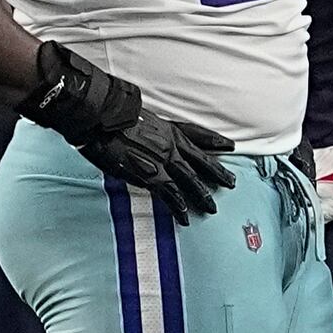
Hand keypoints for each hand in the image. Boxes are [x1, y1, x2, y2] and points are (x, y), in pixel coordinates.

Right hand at [17, 41, 233, 224]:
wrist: (101, 118)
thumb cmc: (114, 116)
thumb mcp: (142, 117)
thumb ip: (154, 130)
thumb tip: (156, 140)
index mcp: (170, 130)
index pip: (199, 136)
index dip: (216, 142)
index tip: (230, 146)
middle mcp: (172, 145)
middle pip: (200, 161)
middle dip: (217, 174)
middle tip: (231, 184)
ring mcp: (164, 160)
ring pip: (190, 180)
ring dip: (201, 195)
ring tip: (211, 208)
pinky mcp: (152, 174)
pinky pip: (170, 194)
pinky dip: (178, 206)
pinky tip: (185, 216)